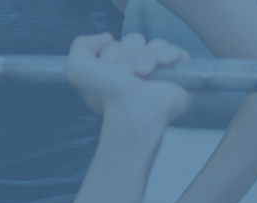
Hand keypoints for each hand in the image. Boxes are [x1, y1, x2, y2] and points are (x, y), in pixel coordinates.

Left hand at [66, 33, 190, 121]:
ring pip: (156, 44)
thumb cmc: (106, 95)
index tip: (108, 66)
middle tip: (125, 73)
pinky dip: (169, 54)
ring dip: (146, 56)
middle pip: (135, 40)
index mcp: (114, 71)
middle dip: (128, 53)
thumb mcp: (77, 69)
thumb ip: (81, 45)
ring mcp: (159, 73)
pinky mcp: (179, 75)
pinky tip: (161, 65)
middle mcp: (136, 71)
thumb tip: (107, 36)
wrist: (132, 111)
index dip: (111, 51)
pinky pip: (178, 51)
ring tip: (142, 74)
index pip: (117, 44)